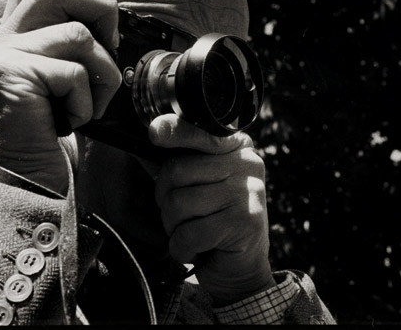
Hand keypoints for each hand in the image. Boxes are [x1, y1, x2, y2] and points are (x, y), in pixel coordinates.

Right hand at [0, 0, 120, 192]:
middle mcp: (2, 38)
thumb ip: (70, 43)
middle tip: (111, 45)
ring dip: (103, 72)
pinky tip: (71, 121)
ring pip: (77, 34)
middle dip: (101, 9)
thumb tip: (110, 8)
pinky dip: (86, 102)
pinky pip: (73, 73)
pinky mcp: (10, 76)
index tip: (107, 12)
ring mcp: (2, 55)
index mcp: (13, 33)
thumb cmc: (50, 133)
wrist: (22, 182)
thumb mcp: (62, 79)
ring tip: (91, 102)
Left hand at [150, 114, 276, 304]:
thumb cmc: (214, 221)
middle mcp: (247, 163)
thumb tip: (152, 137)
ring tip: (190, 234)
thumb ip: (182, 164)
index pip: (201, 134)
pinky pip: (190, 233)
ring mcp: (248, 192)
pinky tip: (196, 250)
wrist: (242, 268)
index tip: (155, 132)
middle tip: (180, 217)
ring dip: (173, 228)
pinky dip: (182, 249)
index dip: (176, 133)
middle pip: (177, 171)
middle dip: (165, 200)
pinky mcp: (245, 222)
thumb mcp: (200, 186)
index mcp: (237, 147)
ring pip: (179, 203)